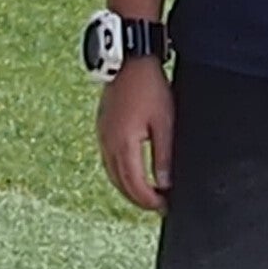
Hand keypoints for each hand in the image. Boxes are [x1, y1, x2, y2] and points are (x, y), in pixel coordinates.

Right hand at [96, 56, 172, 213]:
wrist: (128, 61)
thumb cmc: (149, 87)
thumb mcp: (165, 122)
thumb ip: (164, 155)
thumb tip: (164, 183)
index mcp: (123, 144)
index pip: (134, 183)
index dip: (149, 200)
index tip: (163, 207)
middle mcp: (108, 143)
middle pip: (120, 183)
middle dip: (138, 199)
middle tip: (156, 206)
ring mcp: (102, 135)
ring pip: (112, 173)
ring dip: (128, 187)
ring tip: (146, 195)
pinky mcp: (102, 128)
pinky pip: (108, 160)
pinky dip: (120, 173)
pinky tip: (131, 173)